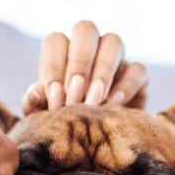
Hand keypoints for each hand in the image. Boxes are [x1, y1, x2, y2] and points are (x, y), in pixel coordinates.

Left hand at [21, 20, 148, 114]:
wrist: (97, 145)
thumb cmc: (65, 125)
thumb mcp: (44, 118)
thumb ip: (34, 105)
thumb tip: (35, 92)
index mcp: (62, 53)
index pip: (56, 41)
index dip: (54, 67)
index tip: (54, 98)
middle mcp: (90, 48)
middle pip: (85, 29)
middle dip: (79, 62)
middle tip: (75, 96)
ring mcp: (117, 58)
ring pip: (114, 41)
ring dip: (102, 71)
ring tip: (94, 102)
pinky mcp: (139, 75)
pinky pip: (138, 68)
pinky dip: (126, 85)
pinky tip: (113, 104)